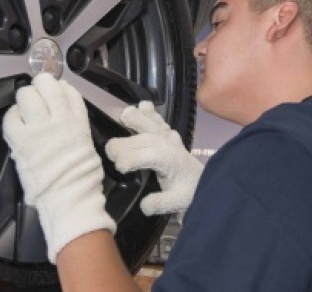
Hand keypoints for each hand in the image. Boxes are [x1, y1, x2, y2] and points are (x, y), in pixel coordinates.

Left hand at [2, 74, 114, 263]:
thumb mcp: (85, 141)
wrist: (69, 196)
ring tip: (25, 109)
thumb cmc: (81, 175)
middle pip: (45, 85)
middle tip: (37, 97)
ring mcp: (38, 127)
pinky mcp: (20, 139)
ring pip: (26, 95)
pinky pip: (10, 117)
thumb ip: (74, 122)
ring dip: (25, 99)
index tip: (55, 93)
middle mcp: (59, 117)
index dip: (59, 88)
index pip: (67, 90)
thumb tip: (62, 108)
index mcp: (78, 119)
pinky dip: (12, 116)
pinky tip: (16, 122)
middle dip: (39, 88)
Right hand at [106, 101, 203, 215]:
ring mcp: (168, 136)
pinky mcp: (168, 133)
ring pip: (149, 122)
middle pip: (141, 138)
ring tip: (121, 118)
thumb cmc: (187, 192)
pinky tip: (141, 106)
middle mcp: (168, 144)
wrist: (202, 183)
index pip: (146, 155)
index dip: (128, 160)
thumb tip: (143, 205)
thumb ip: (160, 203)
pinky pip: (157, 118)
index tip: (118, 168)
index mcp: (169, 159)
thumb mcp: (176, 203)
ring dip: (134, 118)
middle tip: (110, 154)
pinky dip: (148, 111)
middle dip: (121, 144)